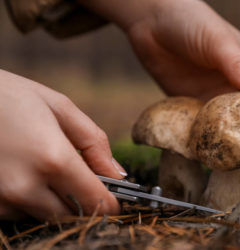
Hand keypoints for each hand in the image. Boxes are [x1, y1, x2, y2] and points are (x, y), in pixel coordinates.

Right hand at [0, 70, 124, 220]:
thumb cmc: (9, 95)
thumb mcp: (59, 107)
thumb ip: (95, 143)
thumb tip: (117, 174)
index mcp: (53, 158)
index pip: (97, 201)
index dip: (112, 202)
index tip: (116, 196)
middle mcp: (26, 186)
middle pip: (73, 214)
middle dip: (85, 201)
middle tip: (84, 178)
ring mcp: (2, 198)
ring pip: (47, 216)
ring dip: (57, 200)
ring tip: (47, 168)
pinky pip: (20, 213)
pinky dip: (31, 200)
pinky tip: (25, 173)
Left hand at [78, 0, 239, 155]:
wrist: (151, 22)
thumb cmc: (192, 22)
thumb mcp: (218, 42)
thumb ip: (237, 65)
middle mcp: (237, 85)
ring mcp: (215, 96)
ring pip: (231, 126)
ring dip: (234, 144)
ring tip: (237, 165)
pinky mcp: (194, 103)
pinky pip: (204, 125)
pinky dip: (208, 139)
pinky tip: (208, 154)